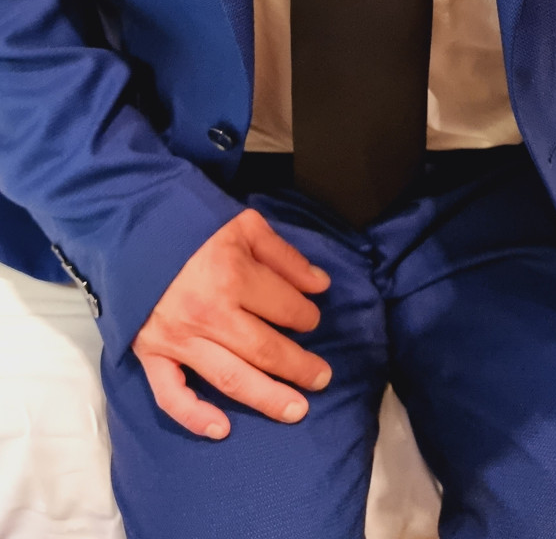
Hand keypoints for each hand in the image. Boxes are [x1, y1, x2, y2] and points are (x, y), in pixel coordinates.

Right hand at [131, 208, 331, 439]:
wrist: (133, 230)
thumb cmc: (192, 227)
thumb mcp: (245, 225)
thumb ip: (285, 256)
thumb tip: (320, 286)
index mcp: (232, 274)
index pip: (286, 308)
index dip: (307, 316)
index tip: (311, 319)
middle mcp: (208, 312)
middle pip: (266, 350)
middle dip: (300, 367)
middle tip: (321, 377)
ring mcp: (178, 337)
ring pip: (232, 378)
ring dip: (268, 398)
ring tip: (297, 410)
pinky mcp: (151, 353)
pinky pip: (172, 395)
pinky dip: (195, 417)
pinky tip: (222, 429)